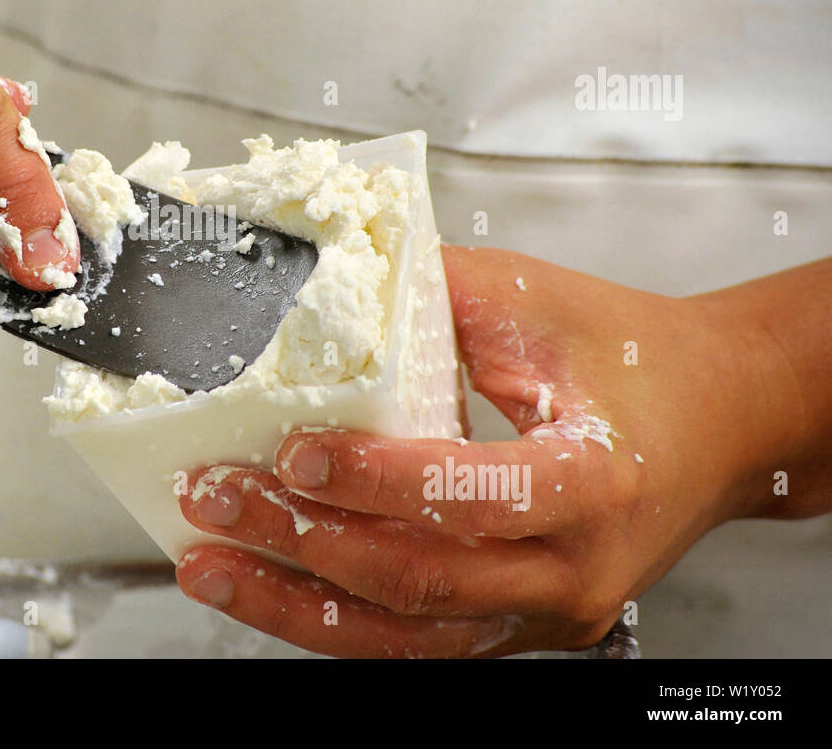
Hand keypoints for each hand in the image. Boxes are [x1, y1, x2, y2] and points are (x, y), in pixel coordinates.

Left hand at [175, 245, 829, 656]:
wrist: (717, 420)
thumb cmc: (634, 356)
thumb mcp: (536, 301)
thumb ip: (429, 293)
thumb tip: (320, 285)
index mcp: (591, 479)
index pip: (471, 496)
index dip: (375, 481)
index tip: (291, 454)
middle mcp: (572, 568)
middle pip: (421, 578)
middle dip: (302, 543)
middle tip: (215, 500)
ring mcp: (547, 612)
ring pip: (406, 632)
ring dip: (296, 603)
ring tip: (210, 567)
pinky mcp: (521, 625)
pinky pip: (417, 640)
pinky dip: (336, 618)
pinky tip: (270, 590)